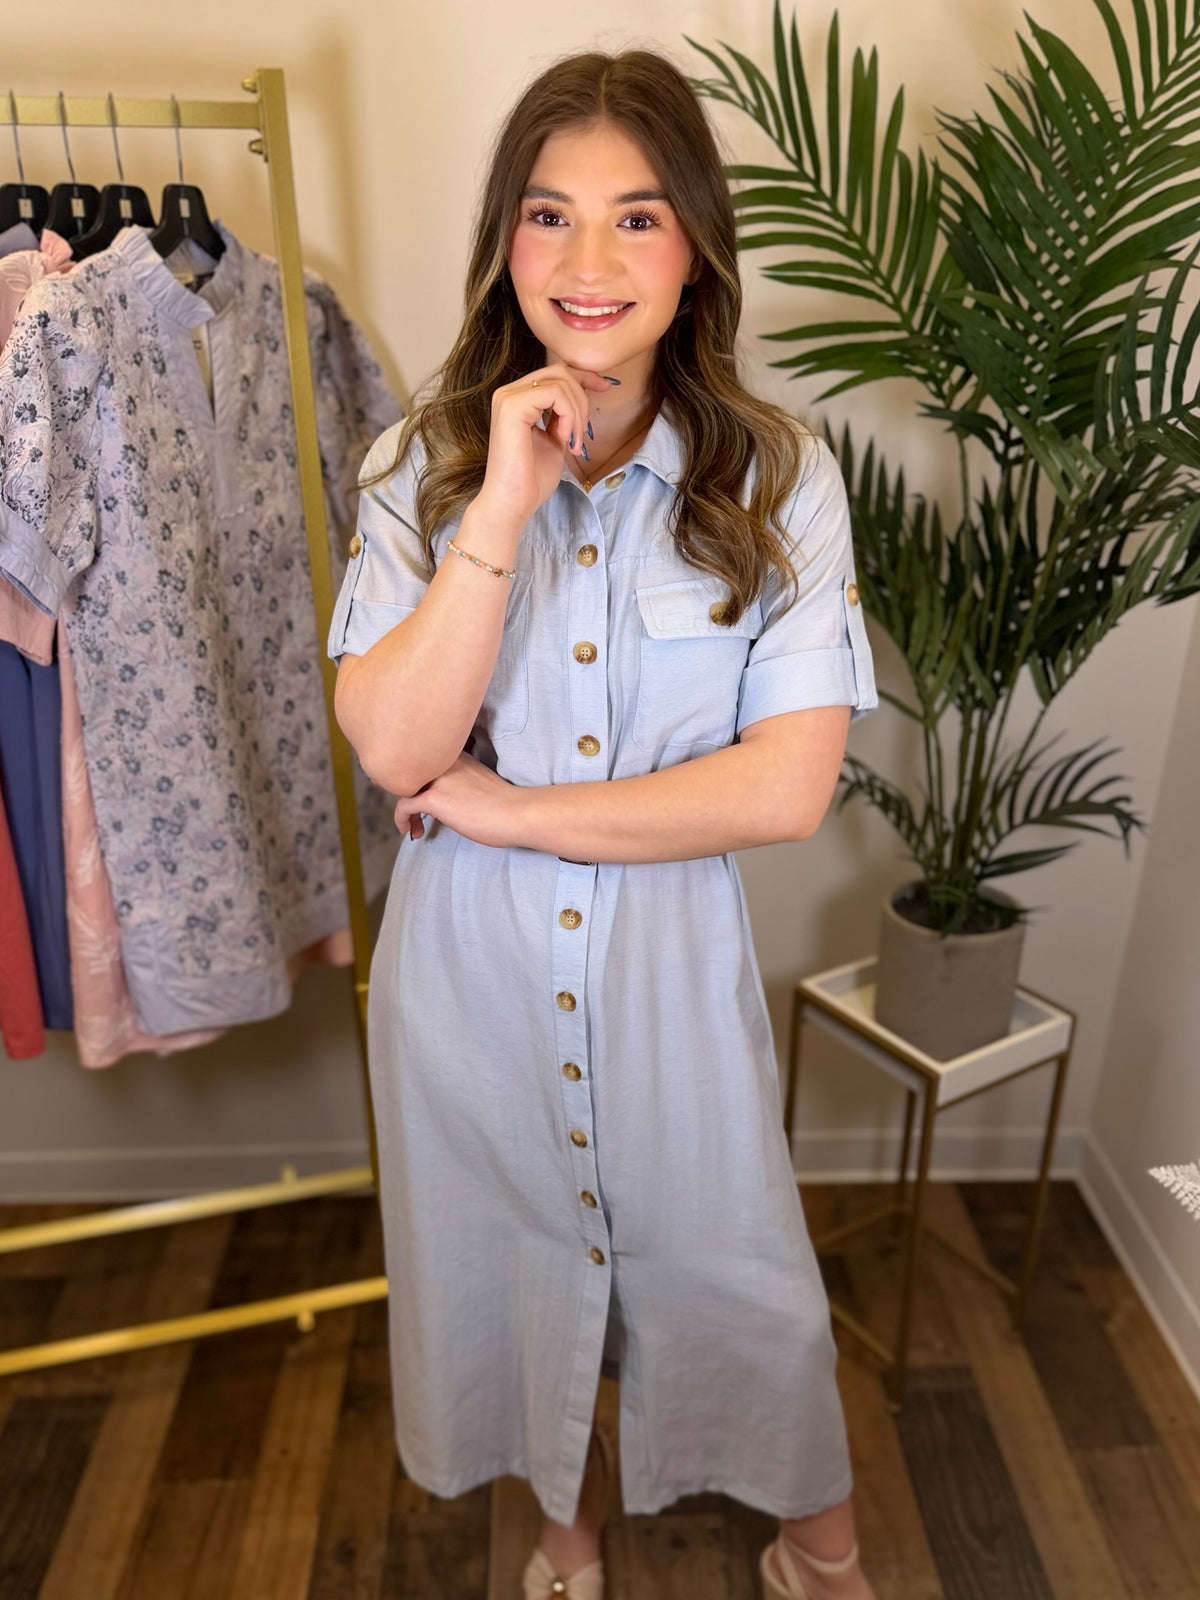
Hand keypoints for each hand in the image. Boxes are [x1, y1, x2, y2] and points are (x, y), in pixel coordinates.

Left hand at [393, 752, 525, 849]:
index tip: (423, 798)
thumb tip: (447, 796)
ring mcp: (438, 779)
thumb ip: (460, 780)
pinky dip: (402, 820)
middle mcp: (444, 761)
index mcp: (456, 755)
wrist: (518, 813)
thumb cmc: (507, 804)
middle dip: (408, 792)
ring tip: (414, 825)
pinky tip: (412, 831)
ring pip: (403, 788)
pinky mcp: (434, 799)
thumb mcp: (479, 780)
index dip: (418, 780)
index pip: (423, 761)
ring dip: (405, 809)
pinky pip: (403, 806)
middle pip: (410, 773)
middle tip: (414, 813)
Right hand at [476, 363, 614, 524]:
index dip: (584, 376)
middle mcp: (508, 393)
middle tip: (584, 433)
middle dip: (583, 396)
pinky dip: (570, 415)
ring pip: (560, 381)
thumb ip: (562, 418)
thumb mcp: (554, 440)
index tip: (606, 388)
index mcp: (516, 400)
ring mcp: (508, 398)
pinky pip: (555, 394)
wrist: (513, 503)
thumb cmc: (531, 480)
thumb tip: (578, 400)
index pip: (554, 373)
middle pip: (559, 371)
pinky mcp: (513, 406)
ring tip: (575, 442)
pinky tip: (566, 439)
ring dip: (578, 412)